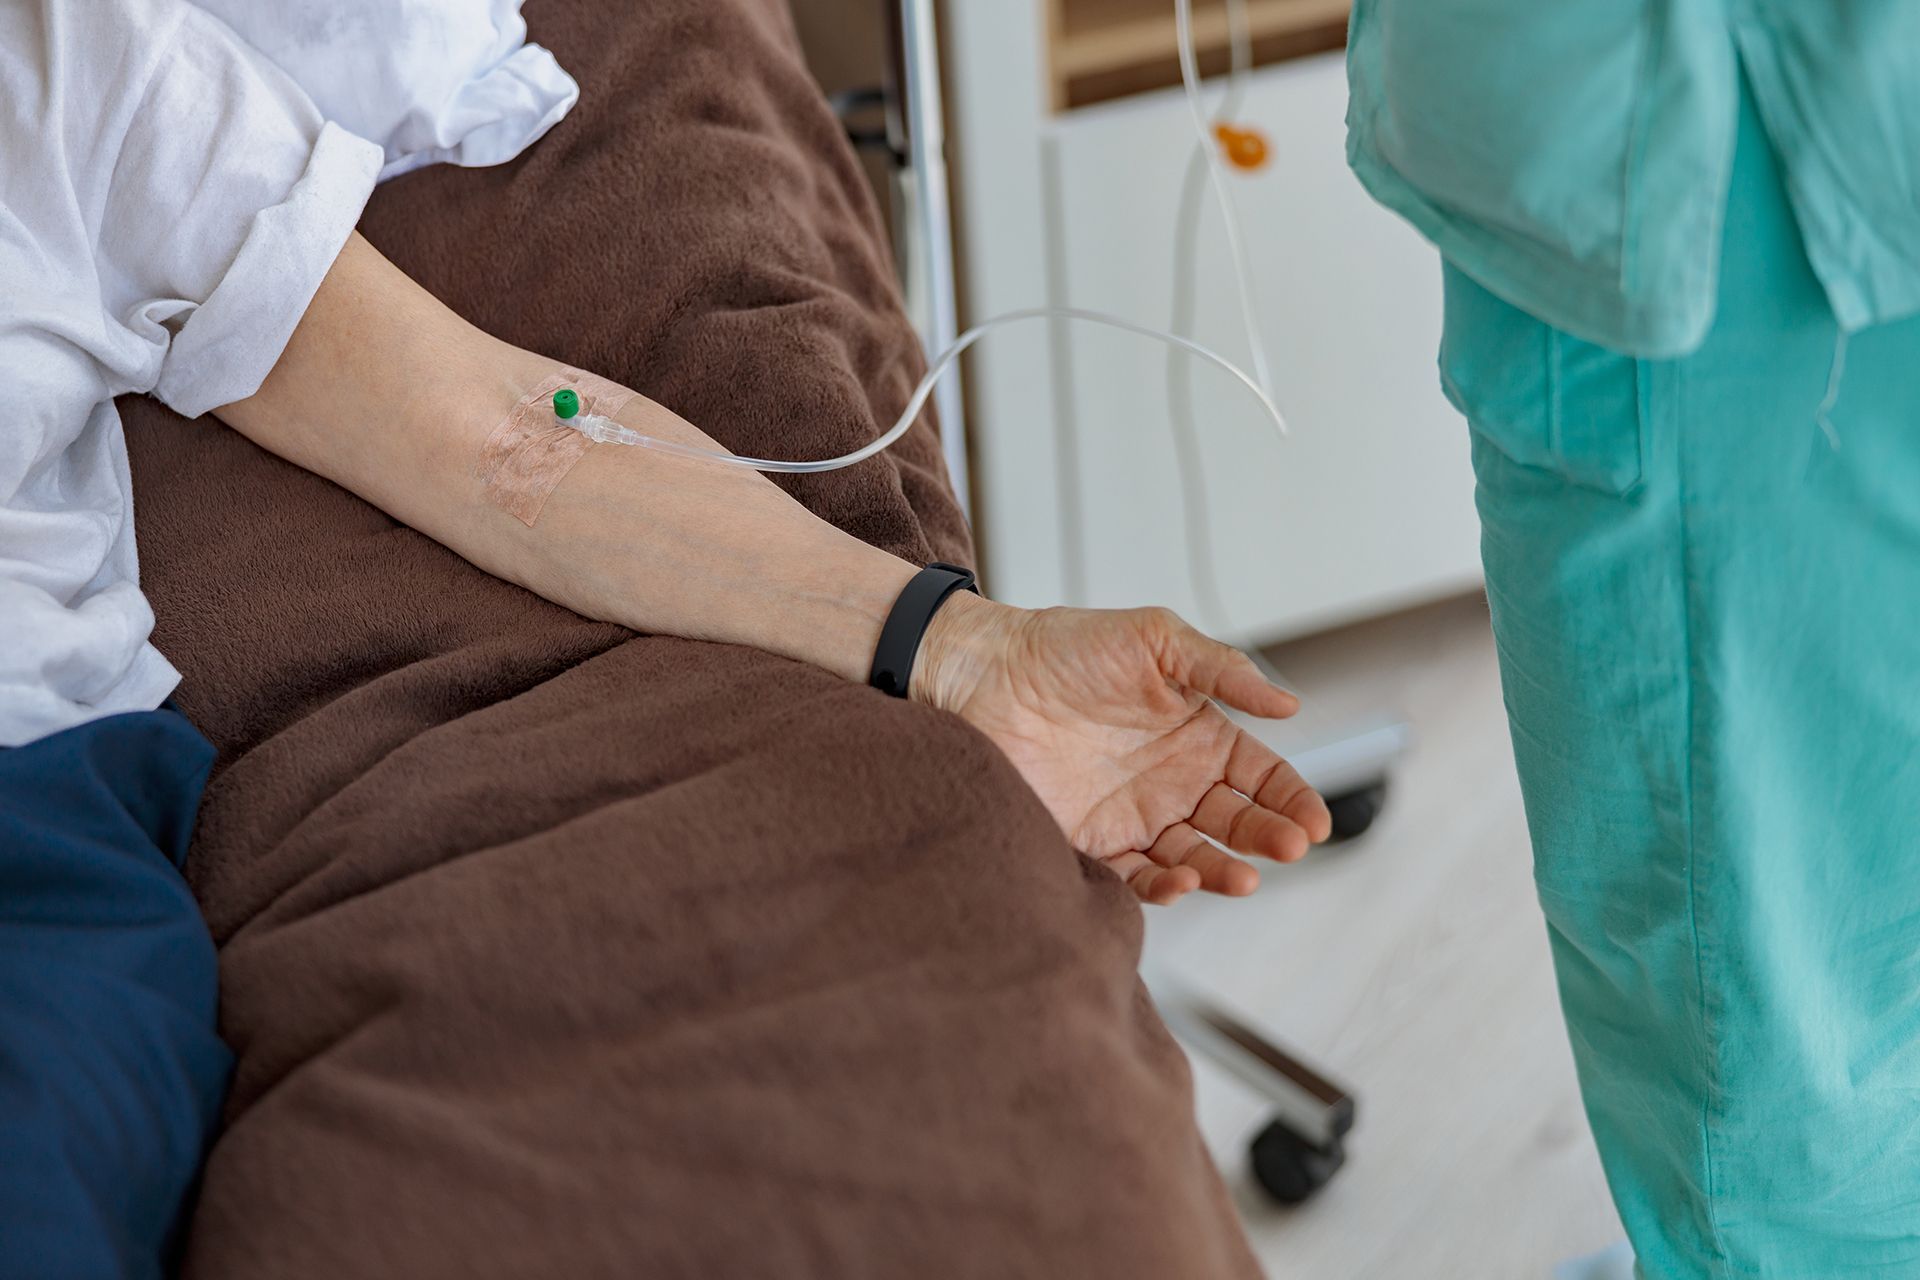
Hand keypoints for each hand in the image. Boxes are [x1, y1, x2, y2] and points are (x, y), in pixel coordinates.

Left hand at [914, 595, 1331, 903]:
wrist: (983, 672)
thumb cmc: (1065, 647)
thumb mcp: (1155, 640)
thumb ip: (1221, 670)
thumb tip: (1288, 704)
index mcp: (1197, 735)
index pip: (1262, 776)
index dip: (1292, 799)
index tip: (1313, 822)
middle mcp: (1172, 781)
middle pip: (1237, 822)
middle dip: (1268, 838)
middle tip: (1288, 846)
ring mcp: (1132, 815)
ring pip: (1195, 856)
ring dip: (1225, 871)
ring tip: (1244, 878)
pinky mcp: (1089, 842)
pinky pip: (1134, 877)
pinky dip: (1163, 885)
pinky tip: (1184, 880)